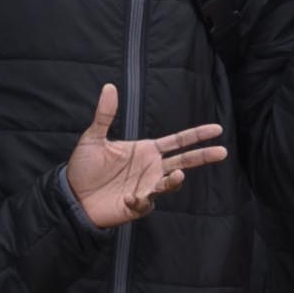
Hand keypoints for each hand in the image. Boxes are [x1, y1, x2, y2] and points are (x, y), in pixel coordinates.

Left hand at [64, 83, 230, 227]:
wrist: (72, 195)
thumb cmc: (84, 167)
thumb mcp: (93, 137)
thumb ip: (105, 114)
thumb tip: (109, 86)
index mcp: (147, 150)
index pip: (178, 141)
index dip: (197, 135)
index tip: (216, 129)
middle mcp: (151, 168)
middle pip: (184, 161)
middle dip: (203, 156)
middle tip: (222, 152)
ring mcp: (146, 187)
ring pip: (170, 184)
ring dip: (175, 181)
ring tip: (178, 175)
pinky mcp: (137, 206)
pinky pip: (145, 203)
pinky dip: (140, 201)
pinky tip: (128, 197)